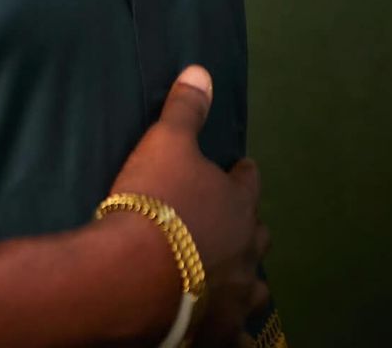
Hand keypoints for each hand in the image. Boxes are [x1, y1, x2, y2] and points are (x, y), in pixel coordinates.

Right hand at [106, 66, 269, 345]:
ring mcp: (236, 294)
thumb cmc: (154, 200)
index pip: (248, 182)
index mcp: (238, 203)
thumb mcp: (165, 142)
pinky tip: (228, 329)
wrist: (134, 274)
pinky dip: (232, 328)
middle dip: (248, 226)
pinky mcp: (219, 330)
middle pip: (258, 235)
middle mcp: (246, 249)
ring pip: (255, 287)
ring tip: (236, 274)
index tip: (241, 168)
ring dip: (246, 277)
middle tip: (235, 221)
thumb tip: (201, 71)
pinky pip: (235, 334)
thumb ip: (186, 109)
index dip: (242, 174)